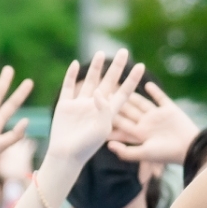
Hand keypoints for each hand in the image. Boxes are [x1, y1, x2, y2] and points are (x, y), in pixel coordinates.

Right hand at [38, 51, 144, 206]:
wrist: (66, 155)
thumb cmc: (87, 147)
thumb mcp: (101, 129)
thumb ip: (104, 109)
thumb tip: (99, 90)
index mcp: (109, 113)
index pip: (124, 92)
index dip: (133, 79)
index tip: (141, 66)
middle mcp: (96, 106)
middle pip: (109, 82)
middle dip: (116, 67)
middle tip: (123, 51)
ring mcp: (80, 105)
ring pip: (90, 81)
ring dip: (96, 68)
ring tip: (101, 53)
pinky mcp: (65, 105)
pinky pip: (69, 87)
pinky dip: (71, 75)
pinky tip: (76, 64)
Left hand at [109, 79, 196, 165]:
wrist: (190, 148)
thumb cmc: (167, 153)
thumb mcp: (145, 153)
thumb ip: (126, 152)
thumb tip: (108, 145)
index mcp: (140, 134)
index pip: (122, 125)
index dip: (110, 117)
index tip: (97, 110)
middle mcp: (148, 124)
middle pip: (130, 111)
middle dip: (118, 102)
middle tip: (105, 91)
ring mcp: (159, 116)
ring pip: (142, 103)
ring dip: (133, 94)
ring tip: (122, 84)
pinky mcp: (170, 110)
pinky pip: (160, 98)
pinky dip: (154, 91)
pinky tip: (147, 83)